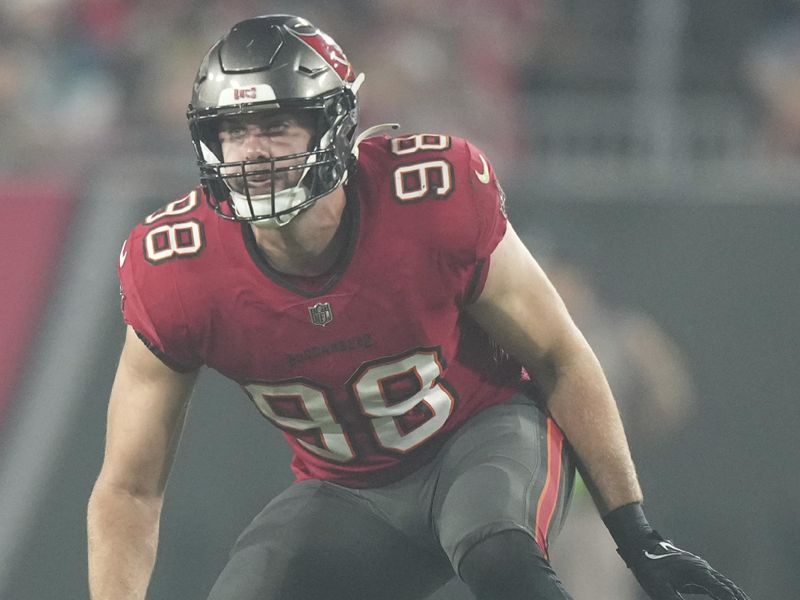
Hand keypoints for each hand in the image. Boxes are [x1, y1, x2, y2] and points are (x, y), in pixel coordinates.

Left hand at [618, 530, 750, 599]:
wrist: (640, 546)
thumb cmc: (649, 567)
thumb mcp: (659, 588)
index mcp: (697, 572)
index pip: (722, 590)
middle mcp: (703, 568)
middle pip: (728, 586)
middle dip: (740, 598)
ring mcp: (700, 567)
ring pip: (724, 582)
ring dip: (735, 594)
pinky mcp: (695, 569)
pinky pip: (716, 581)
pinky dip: (725, 590)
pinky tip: (728, 597)